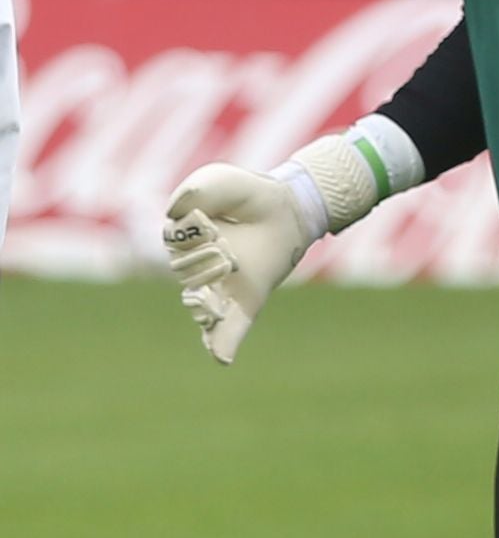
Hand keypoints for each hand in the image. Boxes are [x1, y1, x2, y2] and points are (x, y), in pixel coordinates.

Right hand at [163, 165, 312, 365]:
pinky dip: (222, 344)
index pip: (174, 242)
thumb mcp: (220, 178)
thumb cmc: (248, 192)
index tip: (213, 224)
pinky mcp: (244, 302)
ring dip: (207, 301)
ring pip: (200, 302)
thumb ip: (195, 189)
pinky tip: (221, 358)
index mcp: (184, 239)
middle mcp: (196, 268)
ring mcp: (220, 288)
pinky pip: (228, 329)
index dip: (191, 235)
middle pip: (185, 273)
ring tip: (220, 291)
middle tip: (228, 252)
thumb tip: (174, 212)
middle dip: (204, 262)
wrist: (286, 207)